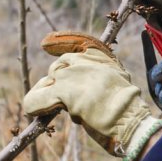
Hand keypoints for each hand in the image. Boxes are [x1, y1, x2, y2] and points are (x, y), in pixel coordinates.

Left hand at [23, 32, 161, 160]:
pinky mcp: (61, 93)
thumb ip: (104, 72)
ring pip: (47, 81)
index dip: (58, 43)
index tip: (46, 44)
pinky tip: (33, 111)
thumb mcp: (119, 78)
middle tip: (62, 96)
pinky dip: (34, 106)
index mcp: (99, 55)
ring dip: (49, 94)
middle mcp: (83, 61)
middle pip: (58, 66)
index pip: (73, 42)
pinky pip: (37, 98)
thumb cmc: (127, 105)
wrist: (128, 118)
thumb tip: (94, 81)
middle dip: (58, 80)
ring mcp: (70, 75)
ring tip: (57, 107)